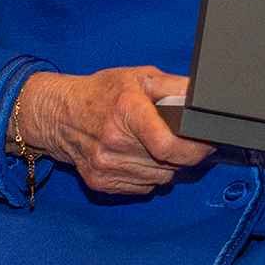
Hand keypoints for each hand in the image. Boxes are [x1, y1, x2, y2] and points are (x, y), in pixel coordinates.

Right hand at [19, 68, 210, 196]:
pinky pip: (143, 188)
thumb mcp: (139, 76)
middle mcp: (114, 142)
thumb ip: (174, 86)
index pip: (168, 146)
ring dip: (167, 167)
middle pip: (169, 164)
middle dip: (184, 155)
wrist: (58, 114)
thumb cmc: (101, 93)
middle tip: (184, 140)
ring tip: (160, 146)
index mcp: (127, 111)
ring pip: (160, 179)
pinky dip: (149, 176)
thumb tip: (203, 98)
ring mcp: (106, 166)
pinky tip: (141, 157)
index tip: (207, 143)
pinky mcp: (100, 182)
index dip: (194, 149)